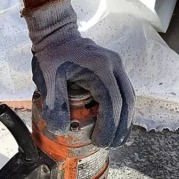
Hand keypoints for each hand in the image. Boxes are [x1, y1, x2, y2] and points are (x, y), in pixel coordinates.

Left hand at [25, 0, 135, 147]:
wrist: (56, 34)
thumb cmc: (51, 56)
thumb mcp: (48, 80)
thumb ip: (55, 104)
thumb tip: (61, 129)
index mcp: (100, 69)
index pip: (112, 103)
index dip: (109, 126)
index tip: (100, 142)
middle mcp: (114, 66)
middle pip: (127, 101)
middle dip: (121, 127)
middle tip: (111, 145)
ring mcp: (116, 66)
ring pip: (129, 97)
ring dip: (125, 120)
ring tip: (116, 139)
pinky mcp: (114, 69)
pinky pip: (124, 92)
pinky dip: (122, 110)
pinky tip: (115, 123)